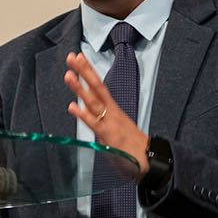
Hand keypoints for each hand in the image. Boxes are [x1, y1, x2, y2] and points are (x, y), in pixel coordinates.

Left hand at [64, 52, 147, 179]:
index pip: (99, 87)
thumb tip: (87, 113)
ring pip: (94, 102)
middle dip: (84, 71)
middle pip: (97, 87)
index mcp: (113, 109)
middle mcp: (112, 112)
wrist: (149, 160)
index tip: (79, 57)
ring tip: (68, 75)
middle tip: (72, 57)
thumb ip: (101, 119)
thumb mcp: (116, 128)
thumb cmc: (132, 147)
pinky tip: (72, 107)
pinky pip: (94, 123)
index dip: (89, 72)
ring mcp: (110, 122)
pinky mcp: (109, 135)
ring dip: (80, 88)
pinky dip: (83, 115)